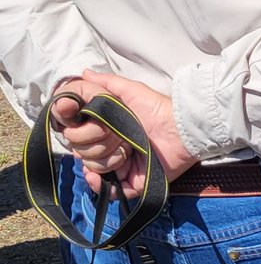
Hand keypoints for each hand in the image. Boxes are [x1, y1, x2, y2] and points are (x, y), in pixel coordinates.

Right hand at [69, 69, 197, 195]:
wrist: (181, 130)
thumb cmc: (158, 108)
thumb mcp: (131, 91)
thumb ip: (107, 83)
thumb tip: (84, 73)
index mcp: (106, 128)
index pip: (77, 135)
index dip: (76, 130)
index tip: (76, 121)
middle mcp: (109, 147)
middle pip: (81, 151)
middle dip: (93, 142)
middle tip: (115, 134)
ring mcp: (120, 166)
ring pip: (92, 168)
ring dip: (104, 159)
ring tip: (126, 151)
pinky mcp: (132, 183)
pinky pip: (108, 191)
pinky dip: (100, 185)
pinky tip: (98, 178)